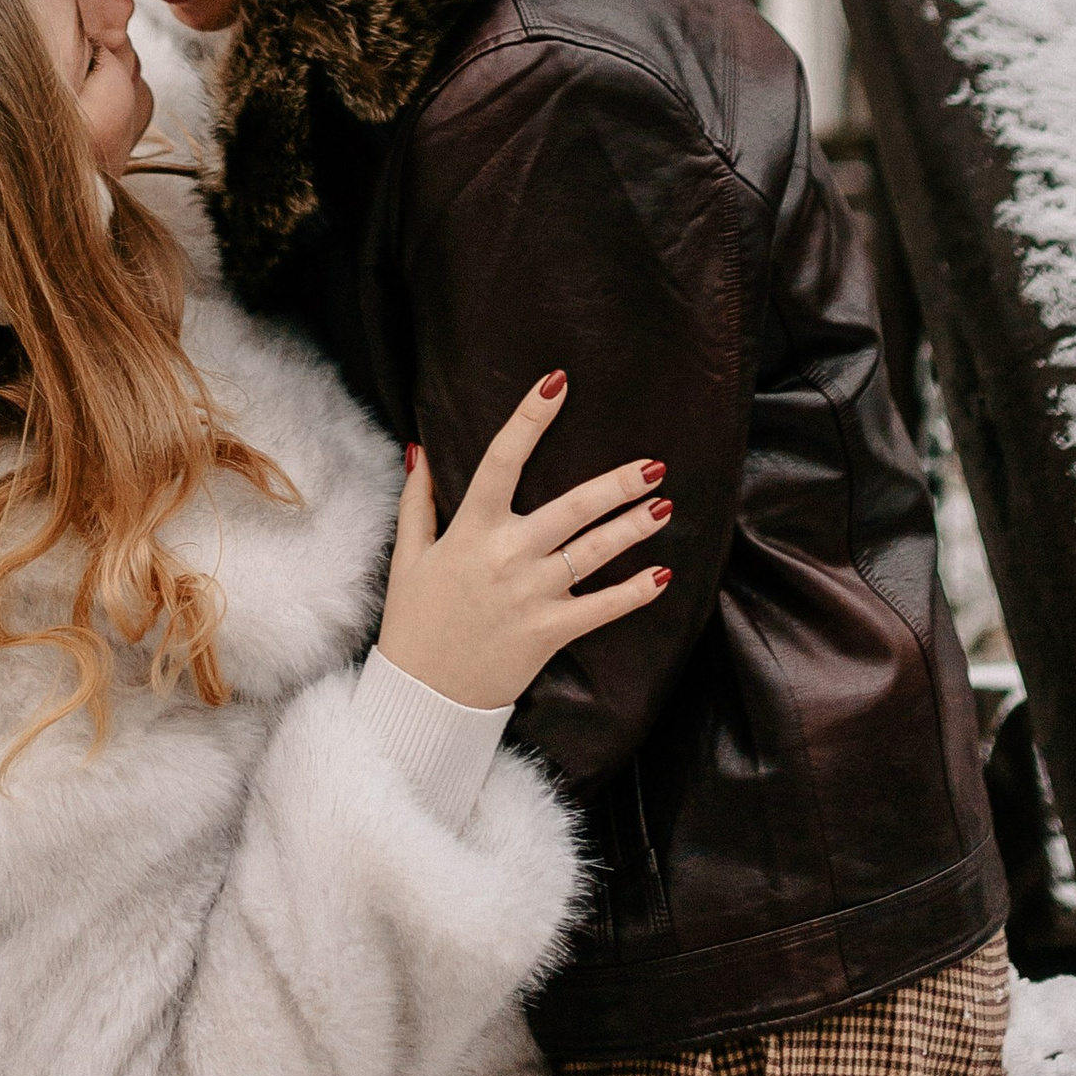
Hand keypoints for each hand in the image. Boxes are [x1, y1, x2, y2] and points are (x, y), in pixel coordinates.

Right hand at [376, 375, 670, 712]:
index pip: (501, 460)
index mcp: (470, 530)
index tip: (556, 381)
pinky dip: (635, 593)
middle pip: (571, 507)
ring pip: (594, 552)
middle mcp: (506, 555)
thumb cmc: (415, 621)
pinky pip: (601, 608)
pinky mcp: (549, 631)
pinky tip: (663, 575)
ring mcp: (531, 594)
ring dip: (635, 527)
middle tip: (653, 463)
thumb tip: (421, 448)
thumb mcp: (409, 555)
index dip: (529, 417)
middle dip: (617, 484)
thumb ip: (418, 500)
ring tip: (667, 505)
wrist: (423, 693)